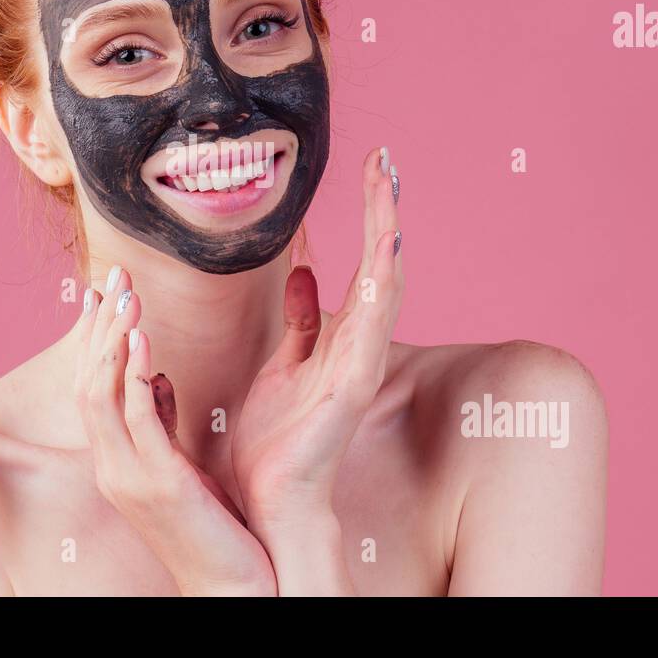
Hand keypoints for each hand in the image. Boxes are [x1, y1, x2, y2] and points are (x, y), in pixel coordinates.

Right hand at [75, 265, 276, 595]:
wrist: (233, 586)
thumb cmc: (213, 526)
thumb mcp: (182, 465)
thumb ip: (164, 422)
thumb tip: (158, 376)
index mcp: (116, 460)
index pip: (91, 385)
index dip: (94, 336)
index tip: (102, 291)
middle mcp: (112, 466)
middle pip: (88, 380)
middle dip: (100, 326)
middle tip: (114, 275)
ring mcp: (129, 477)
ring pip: (102, 395)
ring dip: (113, 341)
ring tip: (126, 296)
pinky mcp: (159, 485)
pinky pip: (137, 421)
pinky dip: (135, 376)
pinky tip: (143, 341)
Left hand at [233, 147, 404, 529]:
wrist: (269, 497)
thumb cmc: (275, 440)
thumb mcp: (282, 364)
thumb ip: (301, 321)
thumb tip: (305, 272)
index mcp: (342, 338)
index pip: (363, 264)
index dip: (369, 215)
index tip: (372, 168)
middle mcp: (359, 346)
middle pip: (383, 265)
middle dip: (385, 211)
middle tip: (386, 160)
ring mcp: (360, 365)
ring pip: (385, 287)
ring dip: (386, 233)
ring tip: (388, 183)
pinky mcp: (351, 387)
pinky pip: (371, 328)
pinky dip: (381, 287)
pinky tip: (384, 247)